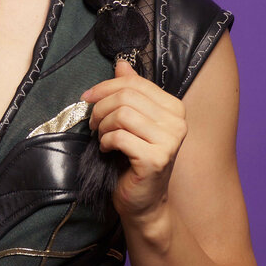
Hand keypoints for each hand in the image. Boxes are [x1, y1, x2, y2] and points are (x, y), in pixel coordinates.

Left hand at [81, 60, 187, 220]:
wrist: (143, 201)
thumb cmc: (135, 161)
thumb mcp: (133, 122)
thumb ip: (131, 93)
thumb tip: (121, 64)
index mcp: (174, 108)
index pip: (135, 83)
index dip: (105, 87)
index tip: (87, 98)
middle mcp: (177, 122)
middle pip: (127, 96)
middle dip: (100, 107)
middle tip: (92, 123)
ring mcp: (169, 142)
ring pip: (122, 114)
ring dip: (102, 125)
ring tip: (101, 137)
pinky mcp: (156, 159)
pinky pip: (120, 137)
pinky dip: (106, 141)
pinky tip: (106, 149)